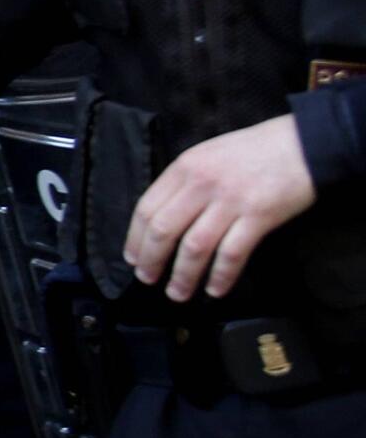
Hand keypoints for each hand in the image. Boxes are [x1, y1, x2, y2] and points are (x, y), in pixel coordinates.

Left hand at [125, 113, 316, 300]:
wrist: (304, 143)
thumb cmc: (255, 150)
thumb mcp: (208, 155)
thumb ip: (185, 182)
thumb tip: (164, 217)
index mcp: (185, 167)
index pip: (147, 208)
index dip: (136, 238)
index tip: (133, 258)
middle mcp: (202, 183)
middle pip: (164, 230)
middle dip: (152, 260)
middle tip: (148, 280)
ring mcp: (230, 200)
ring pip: (195, 246)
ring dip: (182, 275)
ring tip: (177, 293)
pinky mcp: (259, 216)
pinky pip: (232, 253)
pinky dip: (221, 276)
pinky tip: (215, 290)